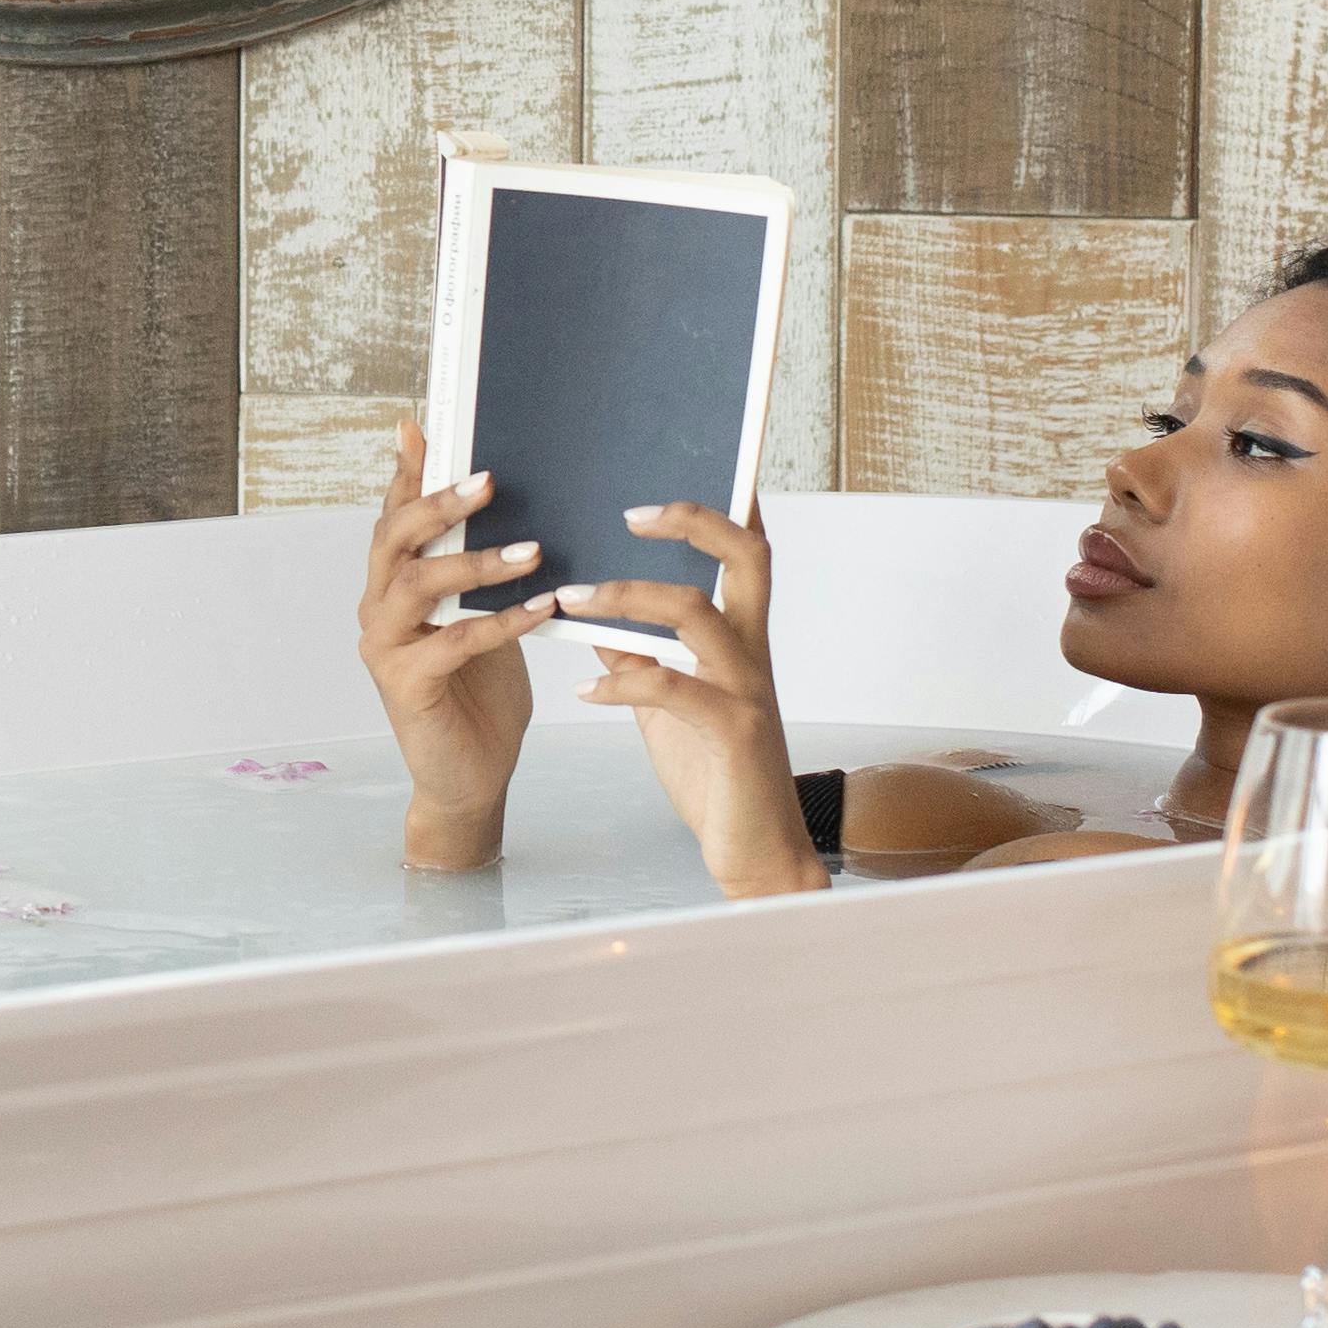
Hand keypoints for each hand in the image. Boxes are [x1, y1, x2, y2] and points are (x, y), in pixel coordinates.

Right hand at [359, 419, 547, 869]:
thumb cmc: (482, 693)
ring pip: (415, 584)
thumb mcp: (485, 616)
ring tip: (531, 550)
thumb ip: (482, 567)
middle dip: (438, 503)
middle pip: (393, 537)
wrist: (469, 777)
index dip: (406, 471)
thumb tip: (513, 507)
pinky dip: (499, 622)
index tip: (420, 425)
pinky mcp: (406, 686)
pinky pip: (452, 642)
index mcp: (393, 584)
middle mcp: (377, 608)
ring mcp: (384, 647)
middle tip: (487, 480)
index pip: (394, 514)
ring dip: (473, 562)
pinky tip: (543, 610)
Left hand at [566, 501, 820, 898]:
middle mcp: (753, 654)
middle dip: (691, 522)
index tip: (672, 473)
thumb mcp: (666, 705)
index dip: (722, 506)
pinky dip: (624, 683)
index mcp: (742, 640)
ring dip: (627, 597)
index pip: (746, 554)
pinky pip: (675, 690)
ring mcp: (748, 691)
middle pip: (747, 557)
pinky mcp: (735, 734)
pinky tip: (586, 690)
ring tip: (572, 599)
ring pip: (698, 613)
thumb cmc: (714, 773)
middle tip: (627, 512)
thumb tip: (592, 611)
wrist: (756, 854)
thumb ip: (639, 654)